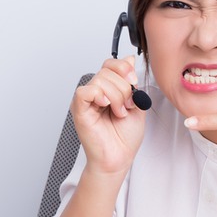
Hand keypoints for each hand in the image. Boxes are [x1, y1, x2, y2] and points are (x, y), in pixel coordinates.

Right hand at [71, 56, 146, 173]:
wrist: (119, 157)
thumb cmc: (125, 137)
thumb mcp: (137, 103)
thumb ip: (132, 82)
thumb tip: (130, 59)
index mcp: (107, 89)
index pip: (111, 64)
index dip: (124, 68)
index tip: (134, 83)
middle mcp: (95, 92)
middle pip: (107, 70)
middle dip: (123, 88)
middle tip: (126, 107)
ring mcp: (86, 101)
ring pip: (100, 79)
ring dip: (116, 96)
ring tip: (118, 112)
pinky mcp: (79, 110)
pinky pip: (84, 91)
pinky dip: (99, 95)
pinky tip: (106, 106)